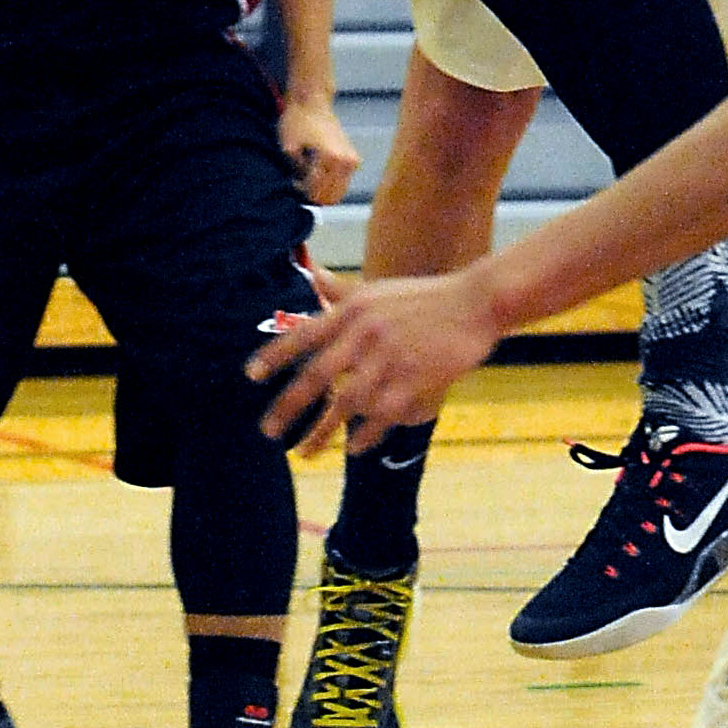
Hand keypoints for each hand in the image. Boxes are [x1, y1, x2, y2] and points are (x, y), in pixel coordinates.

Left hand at [250, 264, 506, 449]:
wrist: (476, 303)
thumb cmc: (426, 297)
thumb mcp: (379, 289)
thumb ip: (342, 291)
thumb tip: (313, 275)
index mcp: (354, 309)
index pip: (303, 335)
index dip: (274, 357)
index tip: (250, 377)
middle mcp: (365, 333)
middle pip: (316, 378)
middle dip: (287, 408)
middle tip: (267, 432)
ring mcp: (389, 359)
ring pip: (344, 405)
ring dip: (321, 433)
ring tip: (303, 453)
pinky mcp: (413, 381)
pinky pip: (379, 416)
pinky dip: (364, 436)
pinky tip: (353, 449)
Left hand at [277, 94, 360, 207]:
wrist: (312, 101)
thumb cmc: (298, 121)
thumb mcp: (289, 148)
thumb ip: (297, 172)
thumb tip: (302, 188)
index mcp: (332, 158)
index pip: (317, 191)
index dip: (302, 190)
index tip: (294, 182)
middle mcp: (346, 161)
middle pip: (330, 196)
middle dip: (313, 193)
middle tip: (301, 181)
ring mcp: (352, 160)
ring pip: (339, 192)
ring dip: (323, 190)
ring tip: (308, 176)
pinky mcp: (353, 158)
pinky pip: (342, 183)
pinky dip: (331, 184)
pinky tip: (318, 172)